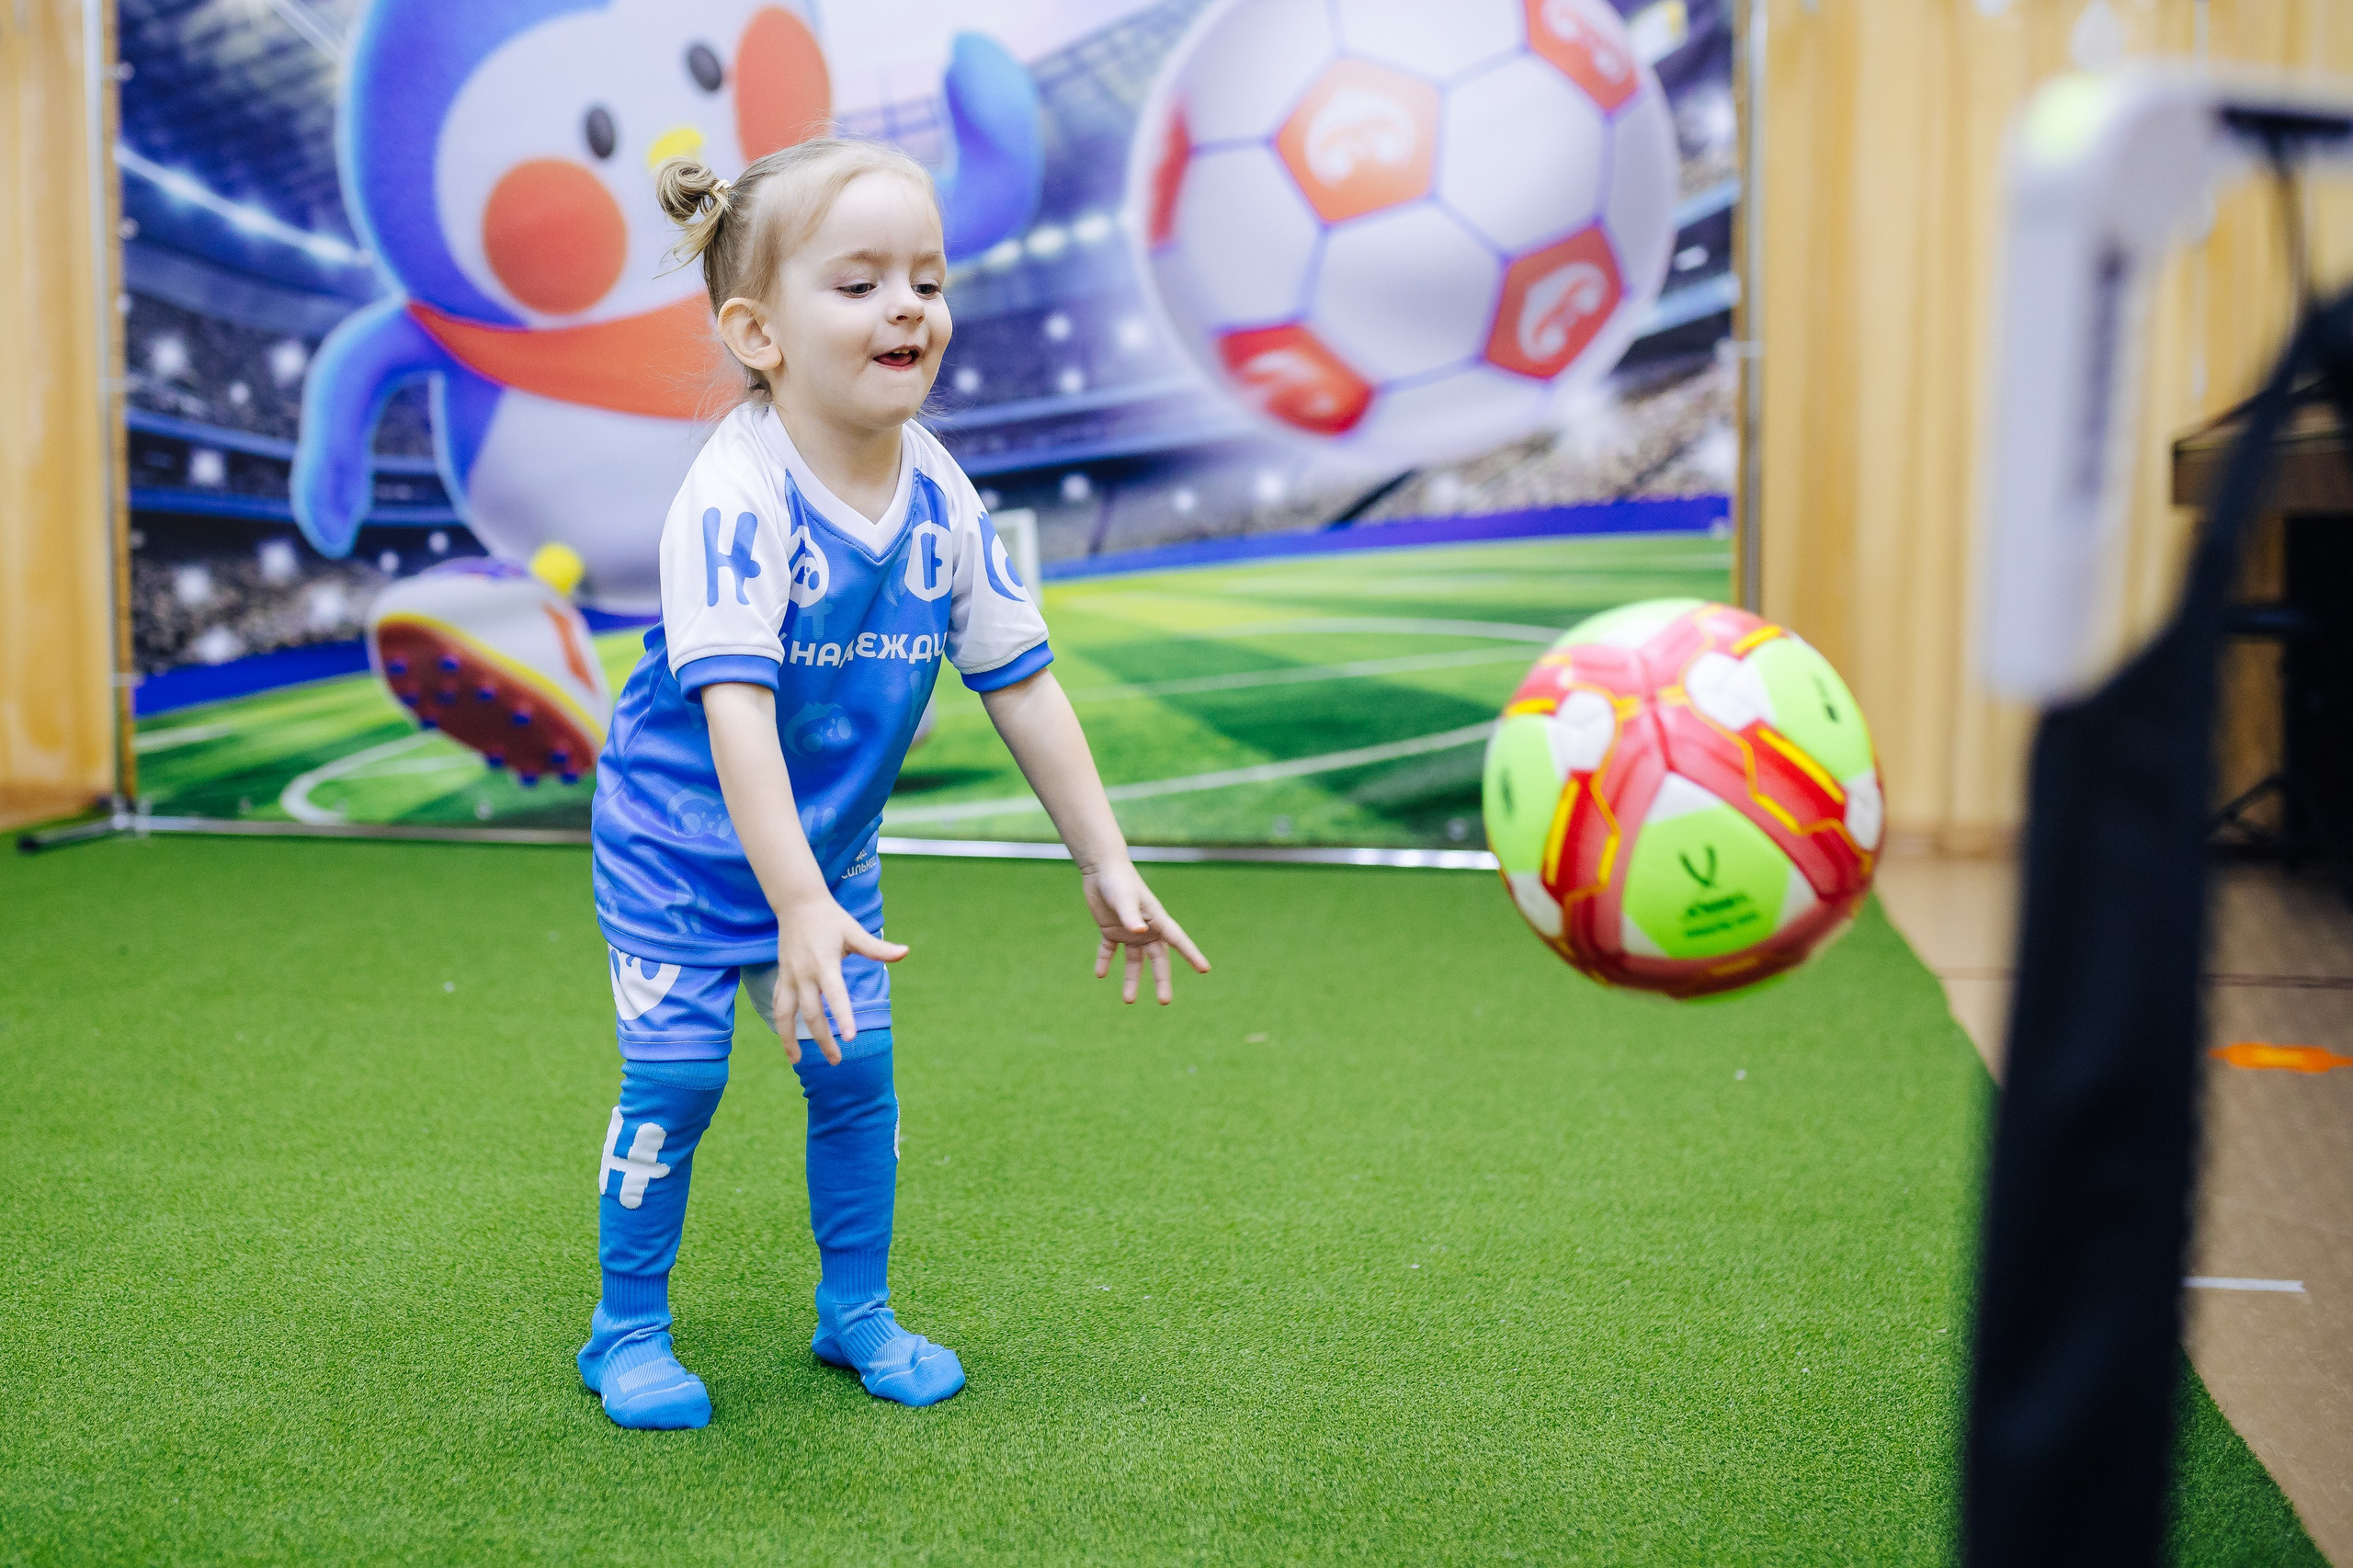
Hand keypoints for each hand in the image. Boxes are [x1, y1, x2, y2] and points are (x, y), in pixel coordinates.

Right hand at [772, 892, 907, 1064]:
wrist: (797, 904)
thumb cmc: (831, 919)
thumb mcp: (855, 931)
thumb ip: (878, 948)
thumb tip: (906, 952)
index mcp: (824, 964)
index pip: (835, 995)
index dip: (843, 1017)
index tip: (851, 1038)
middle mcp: (803, 974)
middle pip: (811, 1014)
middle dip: (823, 1039)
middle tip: (837, 1061)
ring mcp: (789, 977)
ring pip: (785, 1015)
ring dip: (789, 1039)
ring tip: (797, 1061)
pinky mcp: (781, 978)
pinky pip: (778, 1006)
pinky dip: (781, 1025)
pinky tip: (787, 1042)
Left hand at [1084, 859, 1209, 1004]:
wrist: (1101, 868)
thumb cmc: (1118, 881)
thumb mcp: (1124, 898)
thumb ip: (1131, 915)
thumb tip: (1139, 932)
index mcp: (1156, 920)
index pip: (1178, 941)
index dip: (1191, 955)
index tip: (1204, 969)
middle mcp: (1146, 929)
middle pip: (1158, 960)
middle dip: (1162, 980)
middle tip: (1165, 1001)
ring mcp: (1129, 931)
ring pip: (1134, 962)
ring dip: (1131, 979)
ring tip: (1128, 1001)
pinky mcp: (1111, 930)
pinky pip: (1109, 951)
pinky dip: (1105, 962)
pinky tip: (1100, 974)